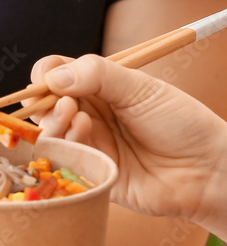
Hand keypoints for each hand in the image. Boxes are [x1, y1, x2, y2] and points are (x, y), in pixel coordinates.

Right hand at [28, 54, 226, 223]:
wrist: (205, 169)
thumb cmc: (181, 123)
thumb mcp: (141, 88)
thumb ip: (97, 75)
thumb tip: (54, 76)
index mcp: (99, 88)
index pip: (55, 74)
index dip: (45, 75)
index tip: (51, 80)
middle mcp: (87, 114)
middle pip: (41, 104)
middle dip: (44, 102)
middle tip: (66, 105)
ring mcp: (86, 143)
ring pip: (46, 132)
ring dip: (54, 123)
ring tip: (78, 121)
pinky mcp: (87, 172)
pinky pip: (60, 159)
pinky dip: (66, 145)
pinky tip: (85, 139)